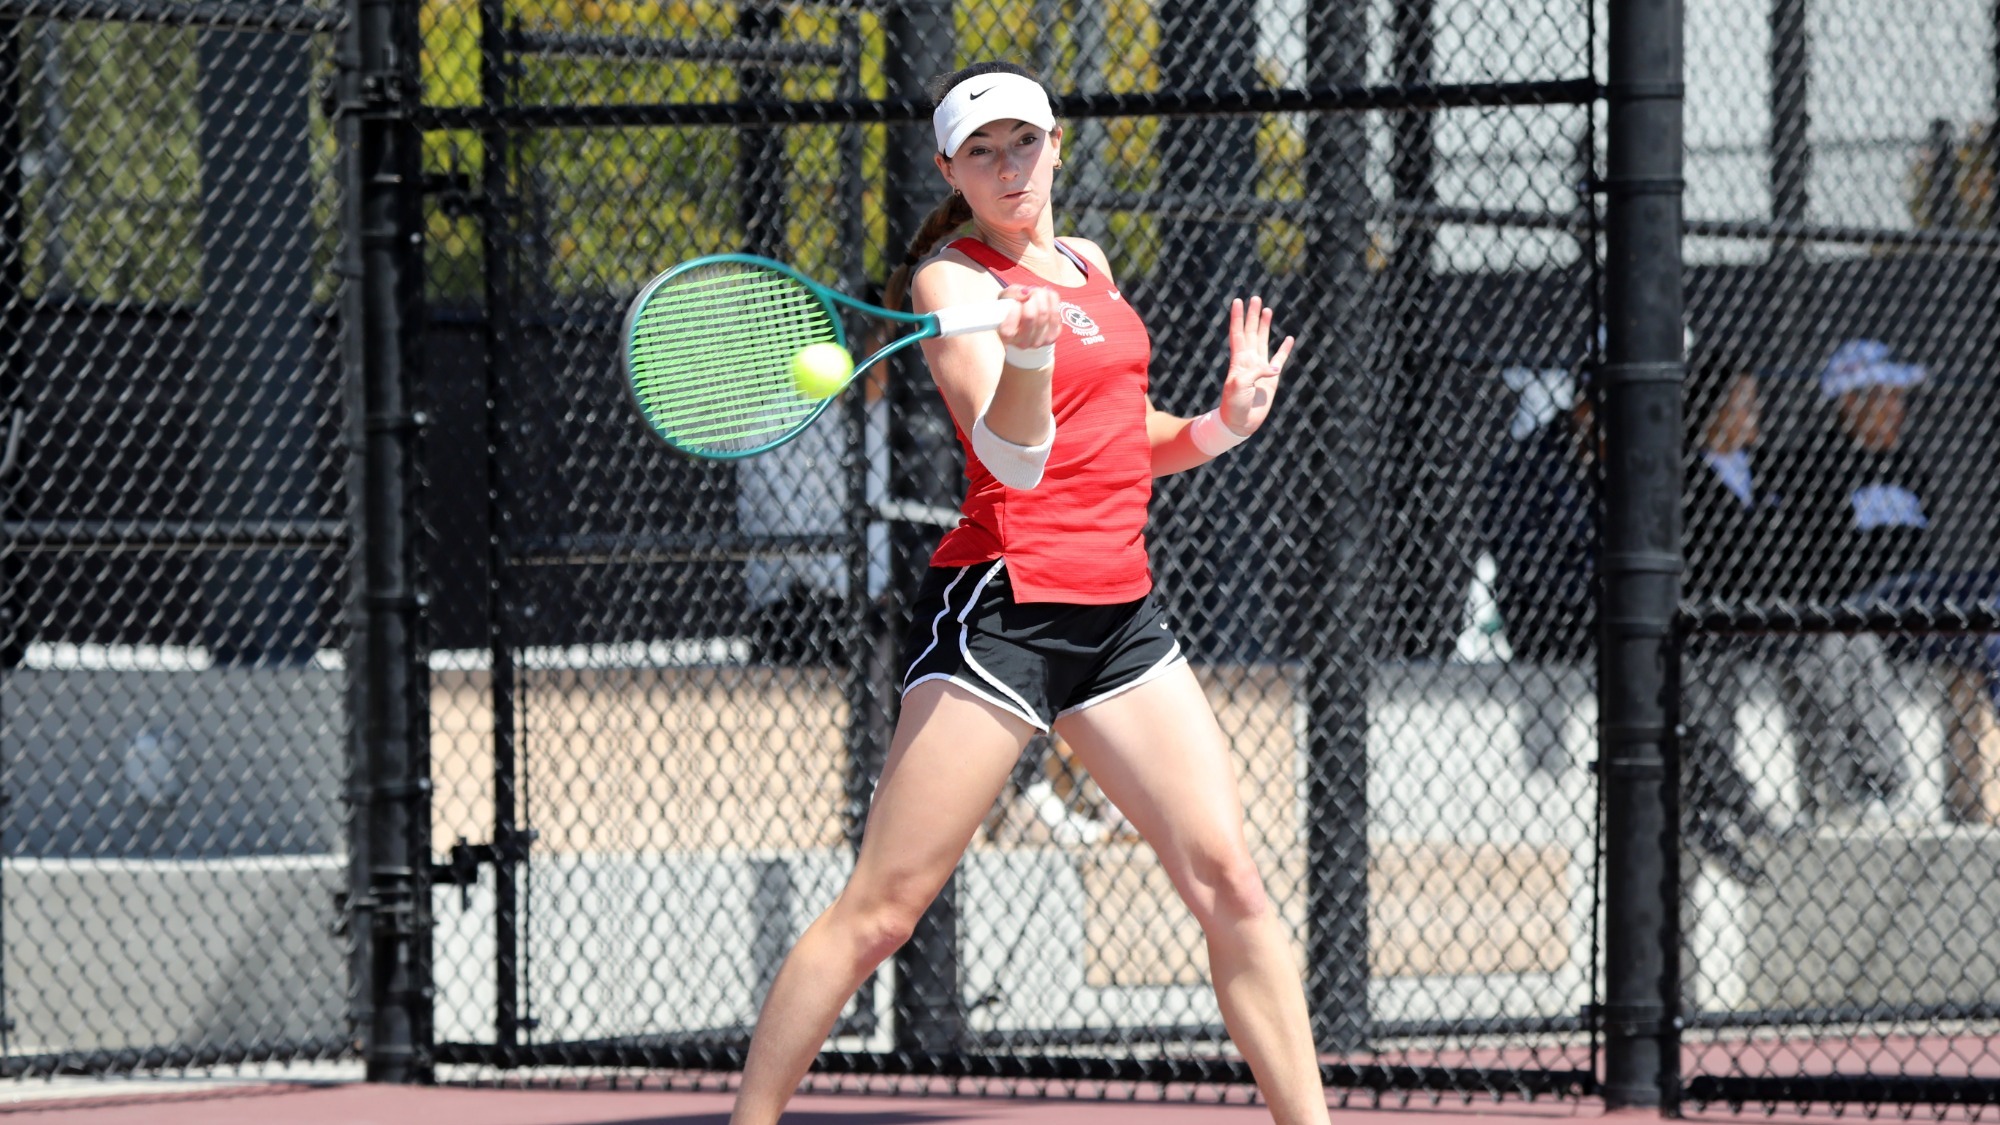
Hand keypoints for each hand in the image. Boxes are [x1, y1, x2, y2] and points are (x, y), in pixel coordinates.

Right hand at [996, 285, 1061, 352]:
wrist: (1026, 318)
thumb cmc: (1012, 307)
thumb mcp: (1006, 297)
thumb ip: (1012, 294)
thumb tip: (1025, 293)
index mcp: (1006, 337)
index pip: (1008, 329)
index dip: (1014, 310)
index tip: (1016, 303)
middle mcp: (1022, 343)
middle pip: (1030, 316)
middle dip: (1031, 297)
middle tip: (1030, 291)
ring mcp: (1039, 341)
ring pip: (1045, 313)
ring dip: (1043, 296)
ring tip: (1037, 292)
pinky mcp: (1053, 336)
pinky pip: (1056, 313)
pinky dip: (1052, 299)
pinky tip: (1047, 296)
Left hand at [1217, 296, 1294, 436]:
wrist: (1239, 423)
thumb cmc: (1233, 404)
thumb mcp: (1240, 385)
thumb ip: (1256, 372)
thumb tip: (1275, 368)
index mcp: (1238, 360)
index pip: (1238, 333)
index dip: (1238, 317)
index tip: (1238, 301)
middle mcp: (1249, 360)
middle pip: (1251, 332)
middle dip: (1253, 315)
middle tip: (1255, 298)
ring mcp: (1261, 368)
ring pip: (1263, 341)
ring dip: (1265, 326)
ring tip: (1268, 310)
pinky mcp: (1272, 378)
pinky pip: (1280, 359)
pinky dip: (1285, 349)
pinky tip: (1289, 338)